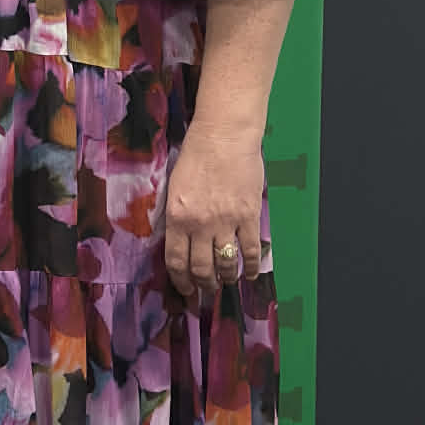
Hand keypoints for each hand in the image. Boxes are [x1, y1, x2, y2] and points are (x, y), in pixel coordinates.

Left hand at [161, 121, 265, 300]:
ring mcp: (226, 222)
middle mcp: (200, 224)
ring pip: (225, 264)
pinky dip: (250, 267)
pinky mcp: (248, 216)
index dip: (181, 281)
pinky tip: (249, 274)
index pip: (176, 261)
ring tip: (226, 281)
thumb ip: (176, 215)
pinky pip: (250, 251)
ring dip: (225, 278)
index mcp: (177, 217)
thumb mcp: (174, 186)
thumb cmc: (196, 154)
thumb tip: (180, 240)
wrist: (224, 136)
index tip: (185, 289)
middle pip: (201, 268)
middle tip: (206, 288)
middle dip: (203, 284)